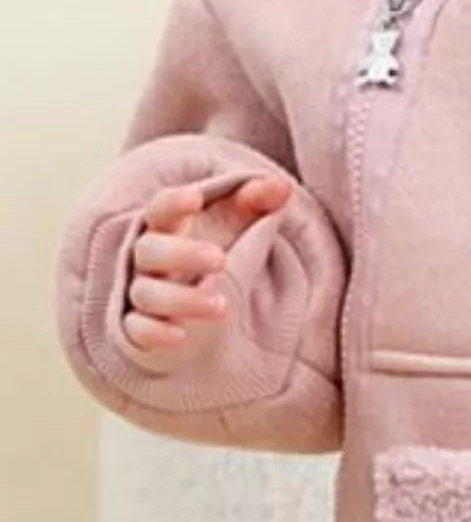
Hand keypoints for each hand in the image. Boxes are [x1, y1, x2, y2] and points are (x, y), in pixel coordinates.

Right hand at [122, 174, 293, 353]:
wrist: (212, 314)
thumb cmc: (218, 255)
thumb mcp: (240, 226)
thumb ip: (257, 201)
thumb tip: (282, 186)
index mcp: (167, 230)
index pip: (160, 209)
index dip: (173, 202)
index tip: (196, 199)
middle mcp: (148, 262)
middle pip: (150, 251)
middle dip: (183, 254)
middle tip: (221, 259)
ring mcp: (143, 295)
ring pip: (147, 294)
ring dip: (181, 299)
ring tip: (222, 305)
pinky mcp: (142, 331)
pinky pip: (138, 331)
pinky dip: (155, 333)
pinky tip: (181, 335)